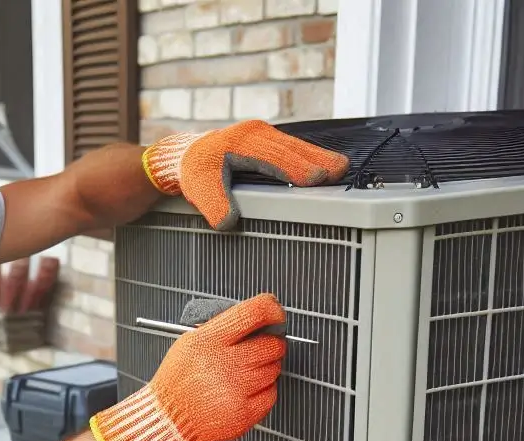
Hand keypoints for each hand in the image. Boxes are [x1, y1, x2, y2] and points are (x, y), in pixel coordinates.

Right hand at [90, 293, 286, 440]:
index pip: (255, 313)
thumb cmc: (178, 381)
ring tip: (242, 374)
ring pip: (275, 369)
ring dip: (265, 368)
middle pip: (272, 344)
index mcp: (209, 341)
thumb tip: (258, 319)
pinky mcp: (243, 414)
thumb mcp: (189, 342)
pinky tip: (243, 391)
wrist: (166, 420)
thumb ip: (221, 328)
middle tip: (258, 349)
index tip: (275, 315)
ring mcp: (236, 391)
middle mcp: (224, 364)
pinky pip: (272, 394)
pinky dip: (263, 391)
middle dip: (270, 344)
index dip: (272, 310)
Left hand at [143, 120, 349, 230]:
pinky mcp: (265, 141)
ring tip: (339, 167)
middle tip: (340, 170)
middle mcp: (257, 133)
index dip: (297, 168)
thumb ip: (214, 205)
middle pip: (293, 148)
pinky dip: (306, 155)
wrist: (182, 157)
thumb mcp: (199, 189)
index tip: (317, 178)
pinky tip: (321, 164)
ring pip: (295, 146)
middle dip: (317, 159)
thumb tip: (228, 223)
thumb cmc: (193, 171)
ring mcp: (263, 135)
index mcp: (244, 141)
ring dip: (316, 156)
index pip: (277, 157)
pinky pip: (290, 148)